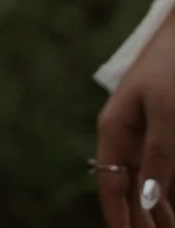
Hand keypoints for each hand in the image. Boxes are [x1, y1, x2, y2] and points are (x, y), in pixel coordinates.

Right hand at [95, 9, 174, 227]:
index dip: (119, 219)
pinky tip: (174, 206)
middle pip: (130, 189)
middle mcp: (127, 134)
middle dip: (142, 220)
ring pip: (149, 182)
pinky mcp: (164, 129)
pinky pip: (164, 169)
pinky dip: (169, 191)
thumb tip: (147, 201)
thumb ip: (158, 158)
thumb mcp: (166, 115)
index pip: (111, 185)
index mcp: (114, 129)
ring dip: (159, 211)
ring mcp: (146, 132)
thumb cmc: (172, 68)